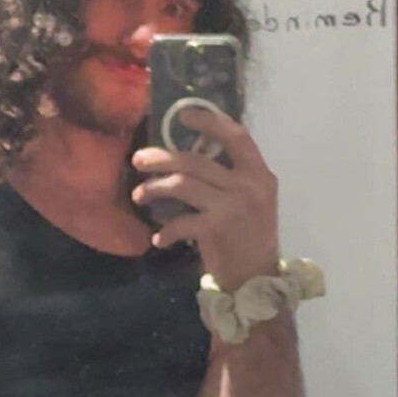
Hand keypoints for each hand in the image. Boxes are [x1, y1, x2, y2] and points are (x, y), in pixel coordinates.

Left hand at [132, 107, 279, 292]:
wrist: (257, 281)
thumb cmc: (250, 239)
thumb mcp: (252, 201)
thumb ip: (230, 178)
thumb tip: (188, 157)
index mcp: (259, 174)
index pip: (236, 136)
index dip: (209, 121)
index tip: (181, 115)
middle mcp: (248, 185)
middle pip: (196, 160)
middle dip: (161, 157)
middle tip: (138, 159)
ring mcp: (232, 206)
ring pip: (182, 184)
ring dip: (154, 188)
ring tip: (138, 195)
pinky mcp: (216, 229)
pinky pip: (181, 221)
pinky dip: (166, 231)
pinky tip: (158, 239)